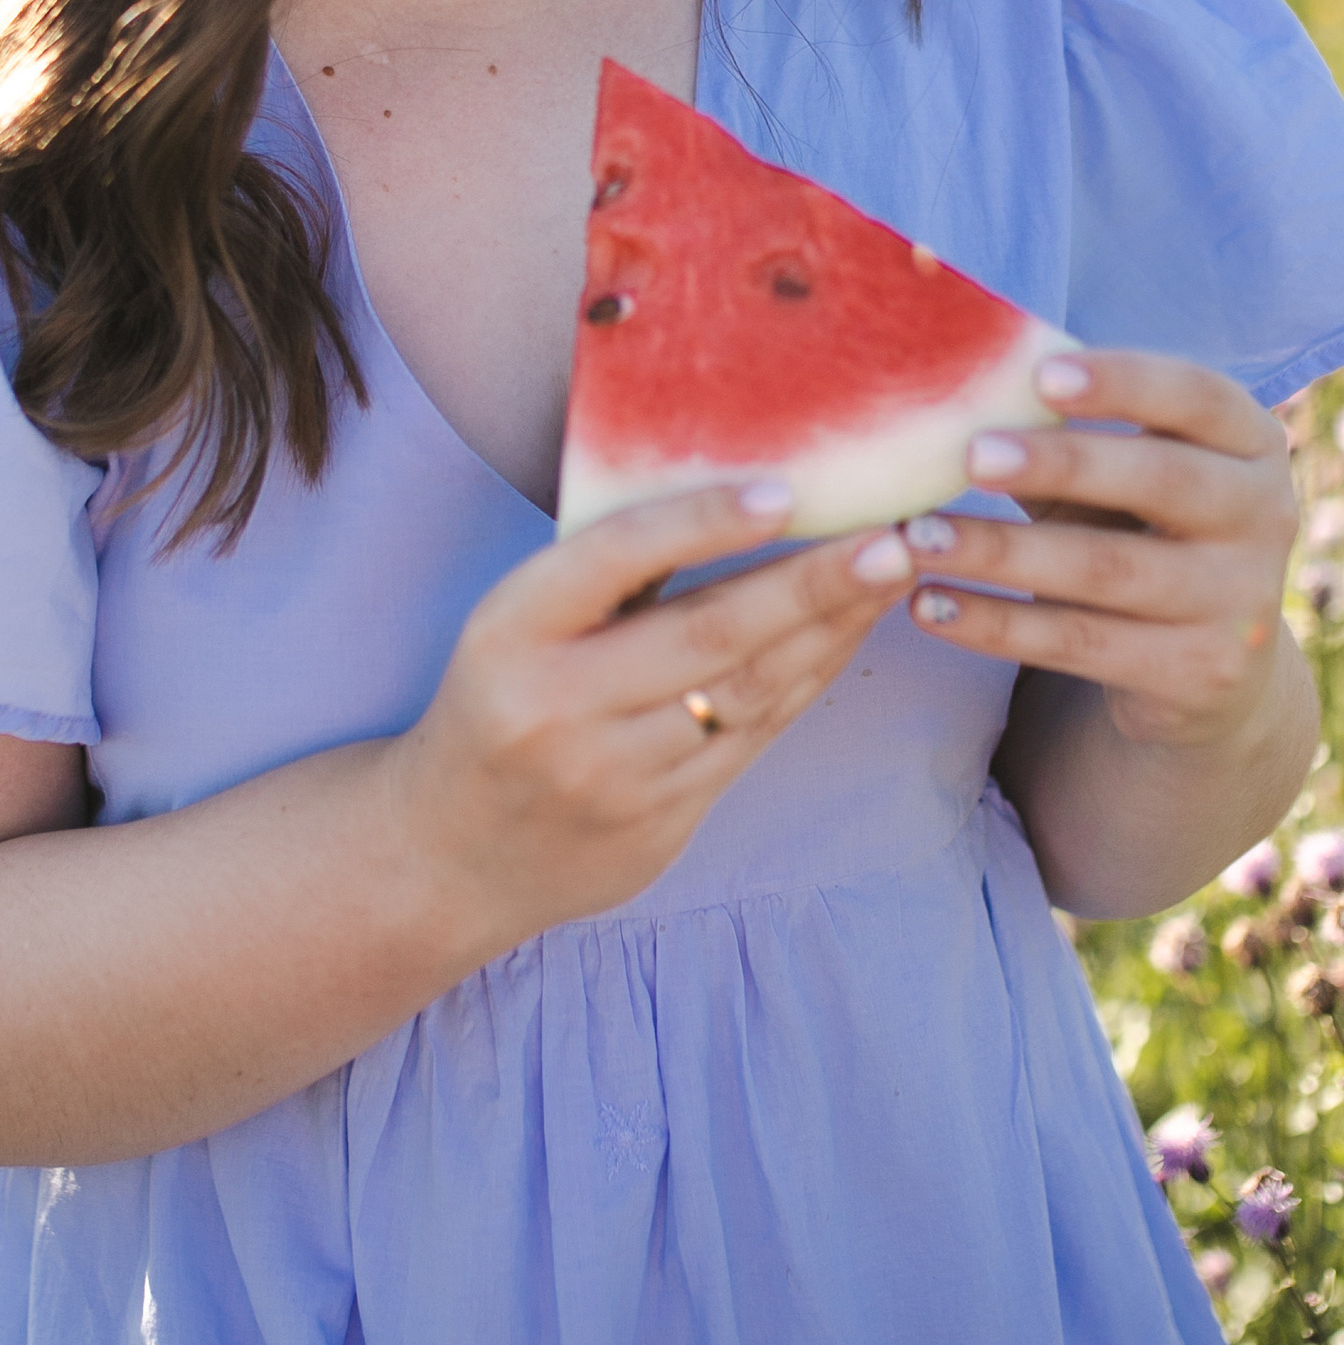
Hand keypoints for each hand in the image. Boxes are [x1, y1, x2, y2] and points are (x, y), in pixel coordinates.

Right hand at [389, 479, 919, 948]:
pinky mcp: (657, 822)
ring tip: (892, 575)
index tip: (785, 490)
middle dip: (813, 583)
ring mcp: (611, 773)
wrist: (449, 854)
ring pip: (747, 690)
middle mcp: (558, 704)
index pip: (615, 558)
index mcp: (509, 630)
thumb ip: (602, 575)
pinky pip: (754, 738)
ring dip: (830, 630)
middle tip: (894, 538)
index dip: (703, 521)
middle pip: (709, 633)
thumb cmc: (499, 701)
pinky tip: (847, 635)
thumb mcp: (514, 625)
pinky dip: (808, 680)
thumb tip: (735, 490)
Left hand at [896, 348, 1299, 750]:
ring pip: (1108, 569)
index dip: (1123, 380)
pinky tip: (930, 606)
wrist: (1210, 670)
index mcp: (1252, 443)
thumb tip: (951, 372)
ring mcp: (1240, 600)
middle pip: (1160, 478)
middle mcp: (1265, 516)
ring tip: (918, 538)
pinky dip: (997, 626)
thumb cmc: (1138, 531)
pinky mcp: (1200, 674)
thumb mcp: (1122, 474)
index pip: (1197, 395)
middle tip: (970, 455)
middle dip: (1061, 463)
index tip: (1040, 373)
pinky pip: (1082, 644)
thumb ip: (1064, 429)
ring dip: (1002, 552)